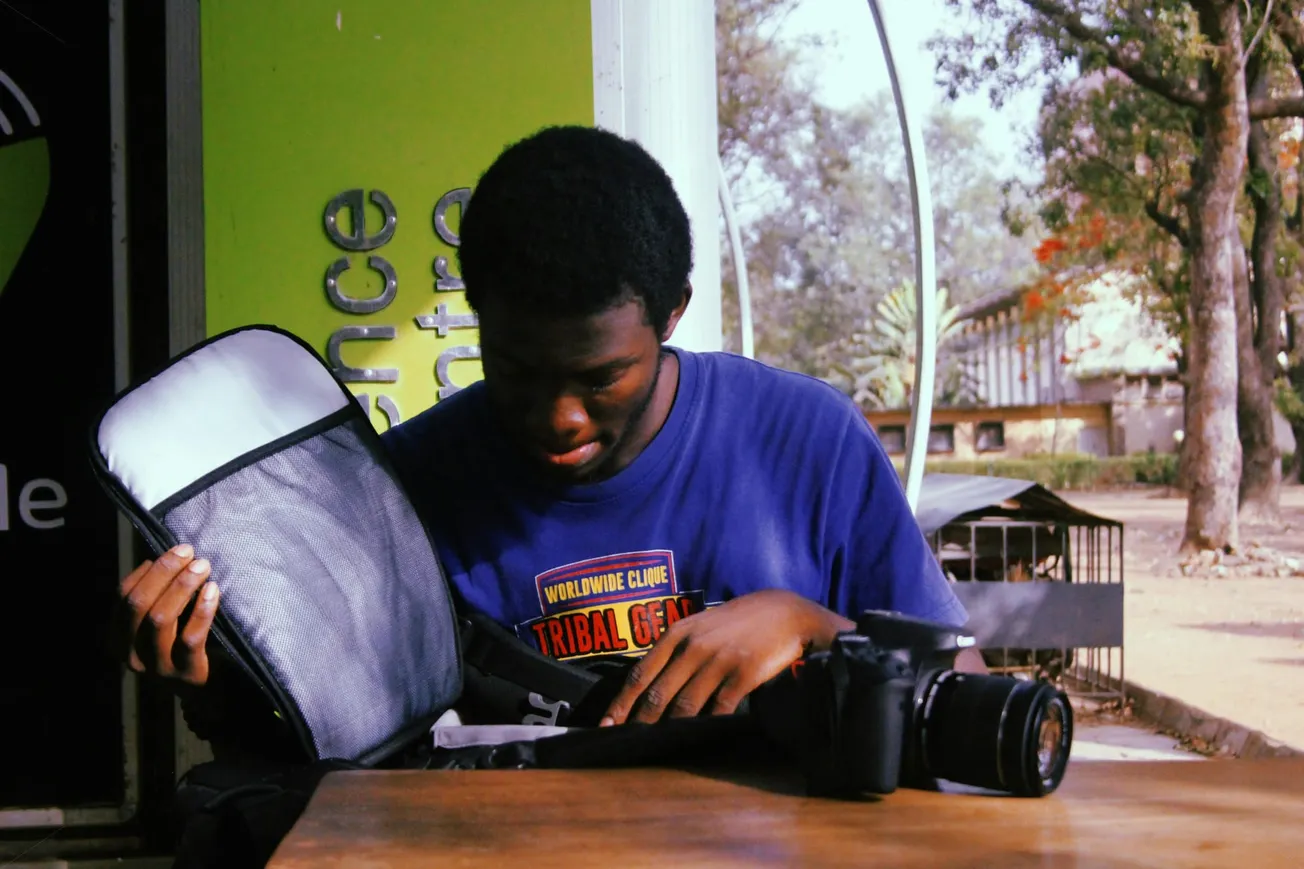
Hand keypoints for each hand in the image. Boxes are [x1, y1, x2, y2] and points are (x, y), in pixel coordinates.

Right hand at [117, 543, 219, 685]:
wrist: (208, 694)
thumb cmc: (184, 648)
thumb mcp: (161, 627)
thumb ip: (156, 599)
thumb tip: (163, 557)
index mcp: (120, 639)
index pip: (123, 598)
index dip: (147, 571)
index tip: (172, 550)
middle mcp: (132, 655)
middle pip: (139, 605)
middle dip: (164, 572)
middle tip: (188, 551)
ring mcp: (157, 668)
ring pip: (160, 619)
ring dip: (182, 586)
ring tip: (202, 566)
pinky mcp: (185, 675)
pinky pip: (190, 638)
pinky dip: (201, 610)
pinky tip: (213, 590)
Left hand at [600, 589, 853, 725]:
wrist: (784, 613)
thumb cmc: (736, 622)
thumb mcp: (700, 626)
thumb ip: (675, 650)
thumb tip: (648, 686)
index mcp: (677, 633)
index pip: (640, 674)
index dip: (621, 703)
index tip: (605, 725)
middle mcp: (693, 647)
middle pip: (658, 694)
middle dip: (639, 724)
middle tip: (625, 746)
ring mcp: (718, 660)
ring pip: (685, 706)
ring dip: (668, 730)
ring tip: (657, 750)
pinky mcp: (743, 674)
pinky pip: (719, 709)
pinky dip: (706, 727)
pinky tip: (697, 741)